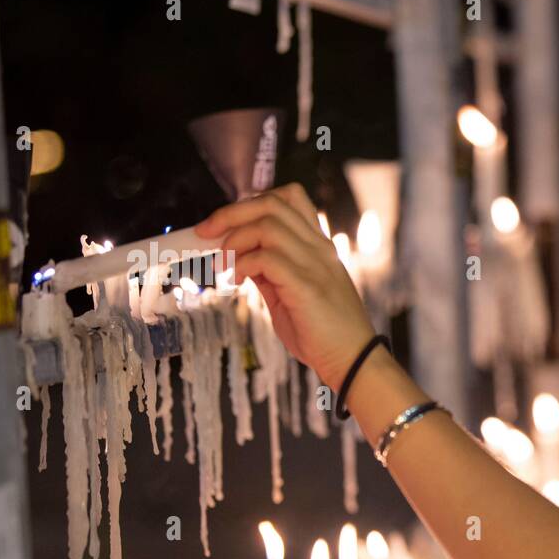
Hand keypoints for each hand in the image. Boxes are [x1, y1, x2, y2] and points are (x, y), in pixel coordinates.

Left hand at [195, 183, 376, 388]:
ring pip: (267, 226)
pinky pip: (267, 258)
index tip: (225, 223)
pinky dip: (243, 264)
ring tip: (224, 264)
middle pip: (271, 204)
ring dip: (234, 241)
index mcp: (318, 247)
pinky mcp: (308, 286)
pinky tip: (237, 279)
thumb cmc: (324, 333)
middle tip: (205, 233)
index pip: (288, 198)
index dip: (250, 203)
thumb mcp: (290, 295)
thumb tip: (240, 259)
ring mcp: (316, 265)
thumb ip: (270, 273)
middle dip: (229, 214)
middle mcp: (319, 249)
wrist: (353, 360)